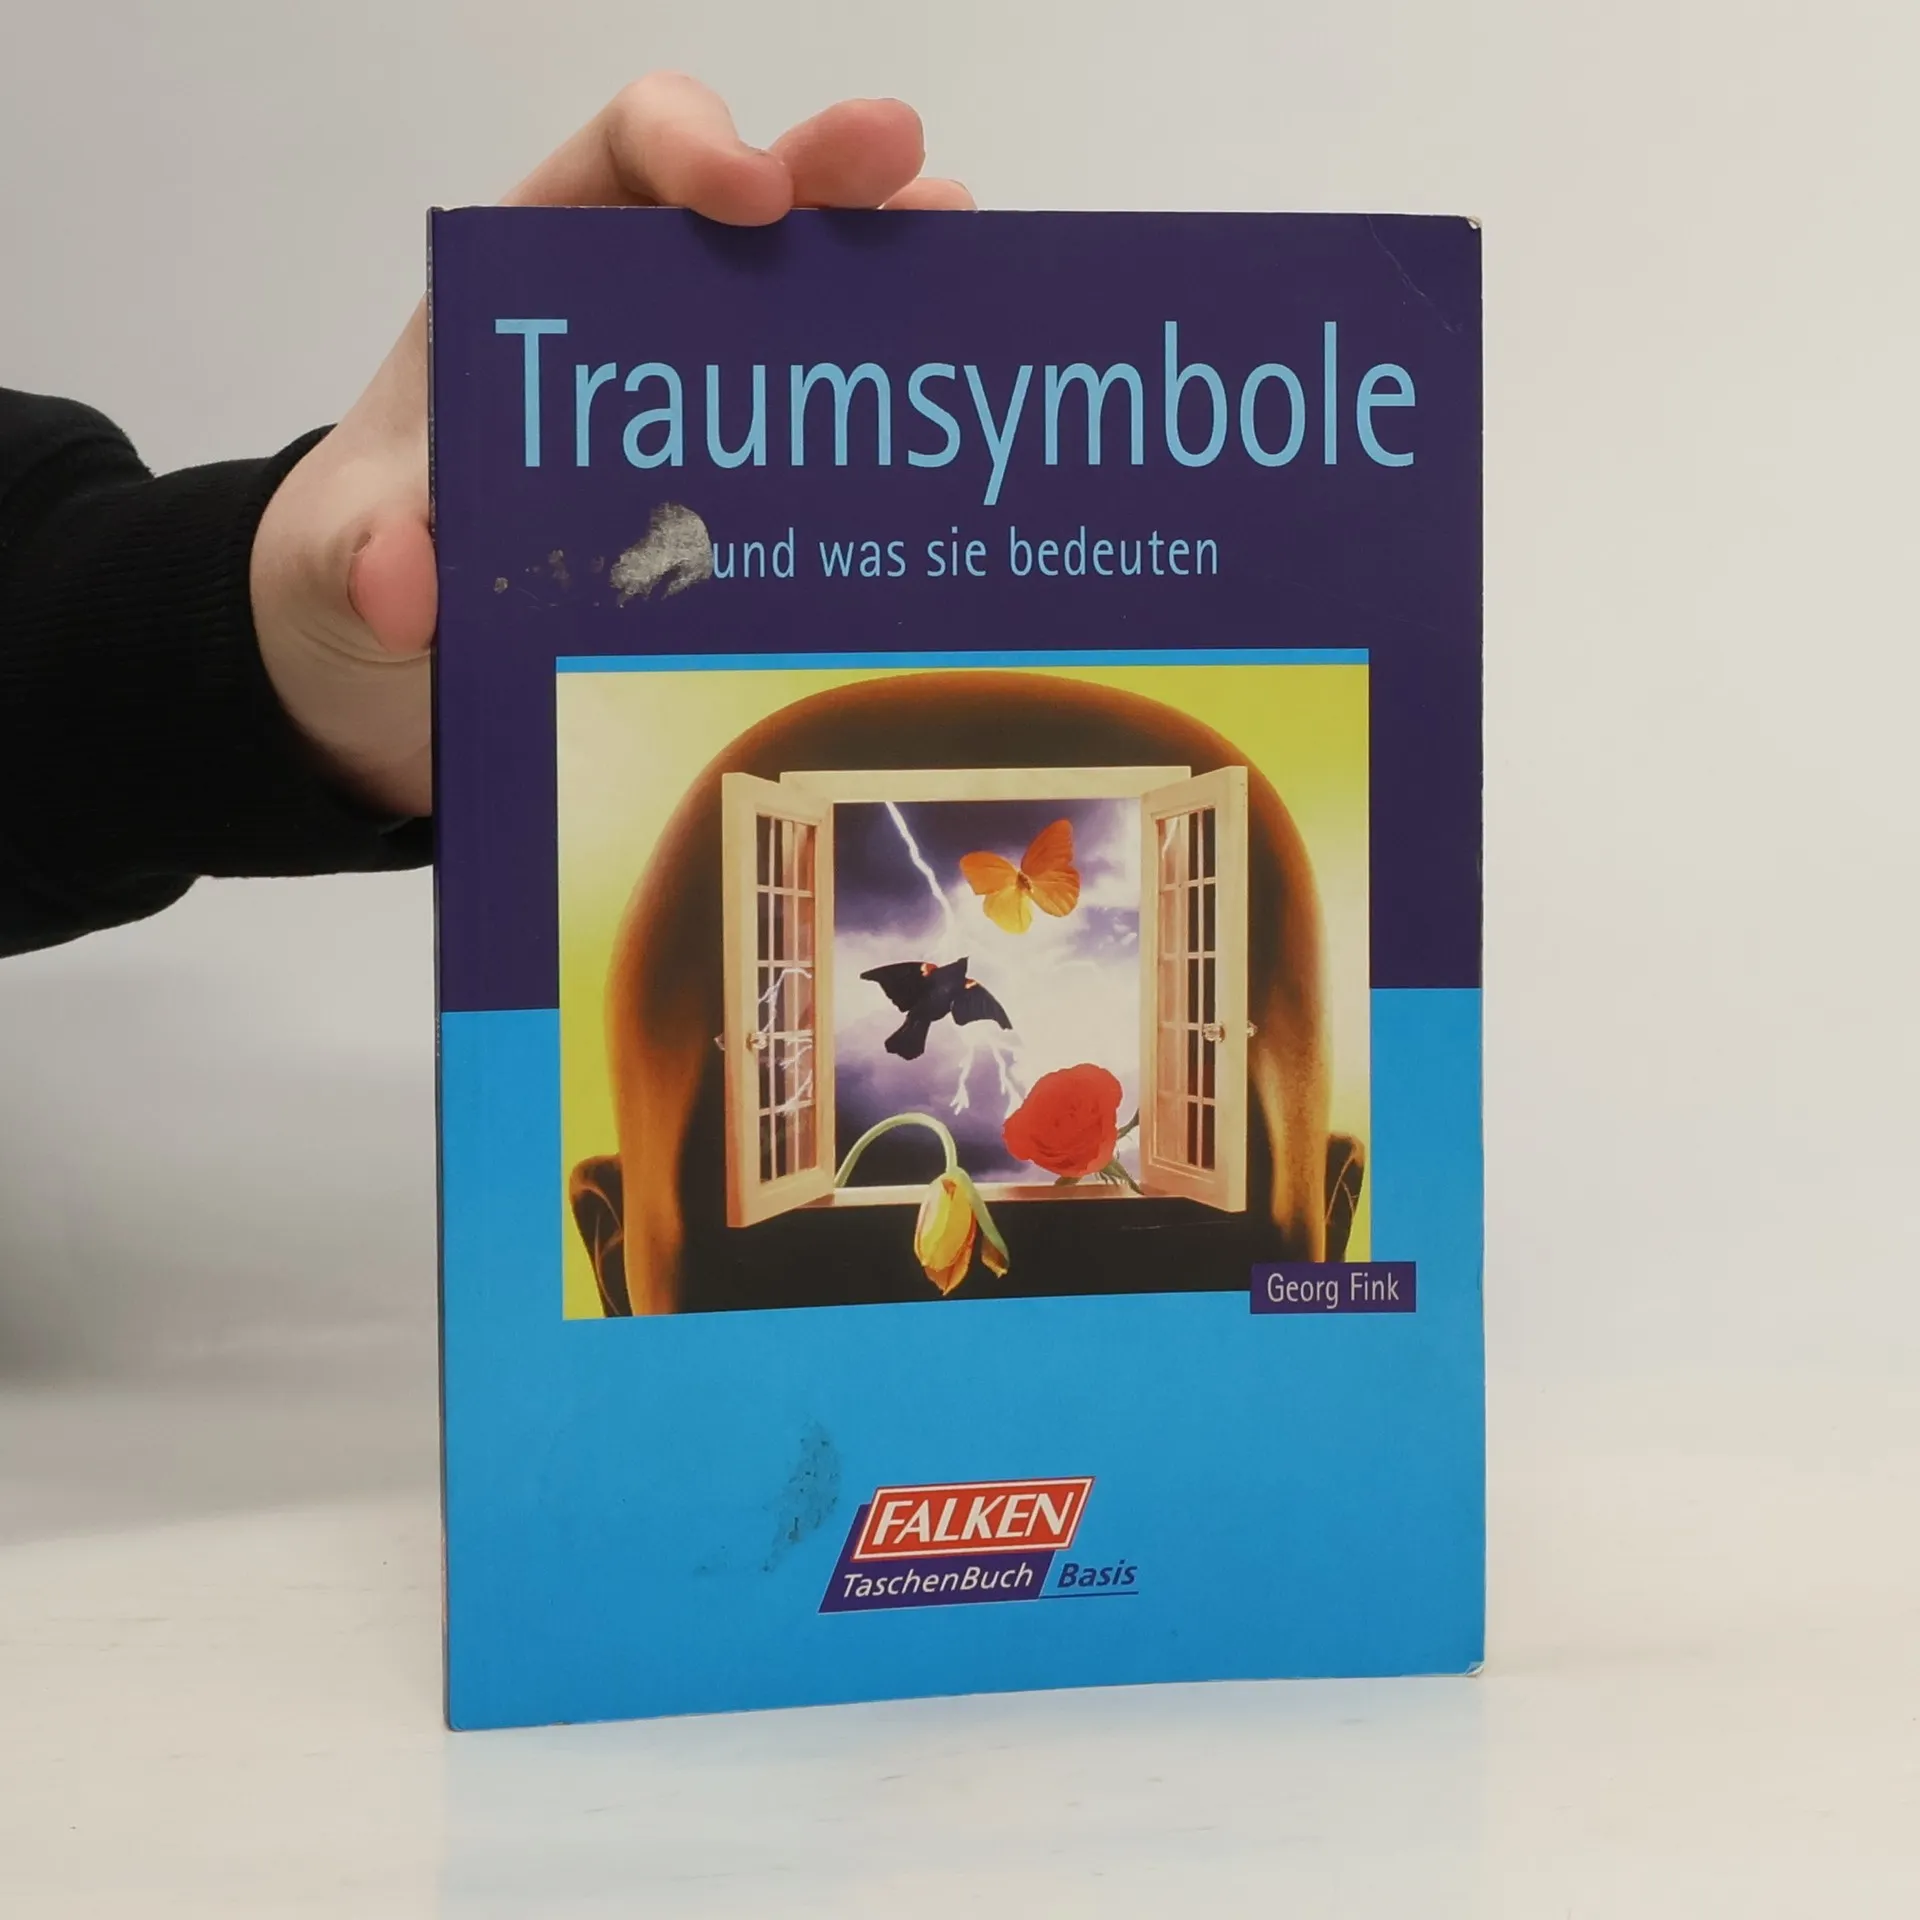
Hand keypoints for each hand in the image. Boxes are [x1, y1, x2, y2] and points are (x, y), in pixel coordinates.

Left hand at [249, 75, 971, 818]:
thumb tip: (401, 579)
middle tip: (908, 170)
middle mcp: (617, 339)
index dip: (687, 146)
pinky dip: (880, 418)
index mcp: (522, 301)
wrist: (384, 685)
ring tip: (965, 252)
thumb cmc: (352, 586)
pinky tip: (948, 410)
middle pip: (731, 223)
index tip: (753, 193)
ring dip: (880, 277)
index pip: (611, 166)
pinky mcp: (725, 508)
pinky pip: (811, 443)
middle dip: (823, 182)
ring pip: (793, 318)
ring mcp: (684, 422)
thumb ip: (356, 563)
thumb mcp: (336, 572)